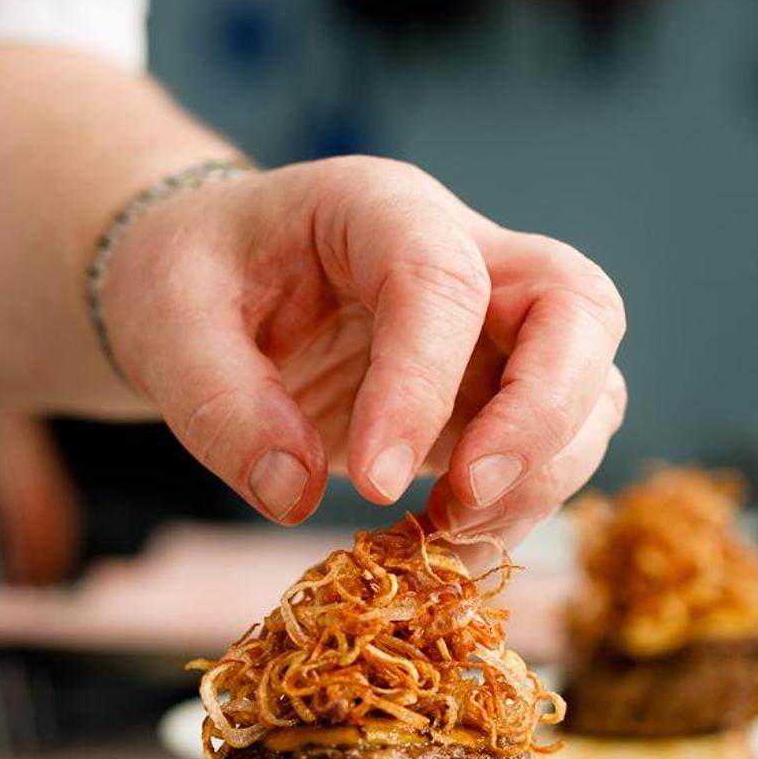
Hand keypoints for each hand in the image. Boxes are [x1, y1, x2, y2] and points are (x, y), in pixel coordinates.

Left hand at [103, 155, 626, 544]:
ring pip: (590, 384)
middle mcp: (468, 254)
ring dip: (540, 476)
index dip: (422, 383)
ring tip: (445, 538)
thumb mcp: (167, 326)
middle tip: (468, 498)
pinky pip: (553, 450)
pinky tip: (447, 551)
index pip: (441, 279)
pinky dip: (518, 511)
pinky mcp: (497, 395)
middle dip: (544, 413)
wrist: (209, 290)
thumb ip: (220, 406)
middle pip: (579, 306)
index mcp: (378, 207)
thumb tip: (293, 496)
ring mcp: (497, 326)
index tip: (372, 481)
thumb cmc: (191, 282)